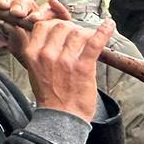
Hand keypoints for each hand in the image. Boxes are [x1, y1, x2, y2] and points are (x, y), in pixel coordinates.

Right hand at [5, 4, 112, 120]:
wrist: (61, 118)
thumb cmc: (51, 95)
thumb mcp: (35, 70)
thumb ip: (41, 51)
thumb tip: (53, 34)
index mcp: (32, 53)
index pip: (43, 25)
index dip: (55, 24)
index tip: (64, 31)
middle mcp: (46, 54)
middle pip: (61, 26)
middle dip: (72, 29)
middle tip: (79, 38)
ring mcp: (65, 60)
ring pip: (77, 32)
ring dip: (86, 33)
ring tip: (90, 40)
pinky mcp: (83, 67)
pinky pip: (94, 43)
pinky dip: (104, 32)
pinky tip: (110, 25)